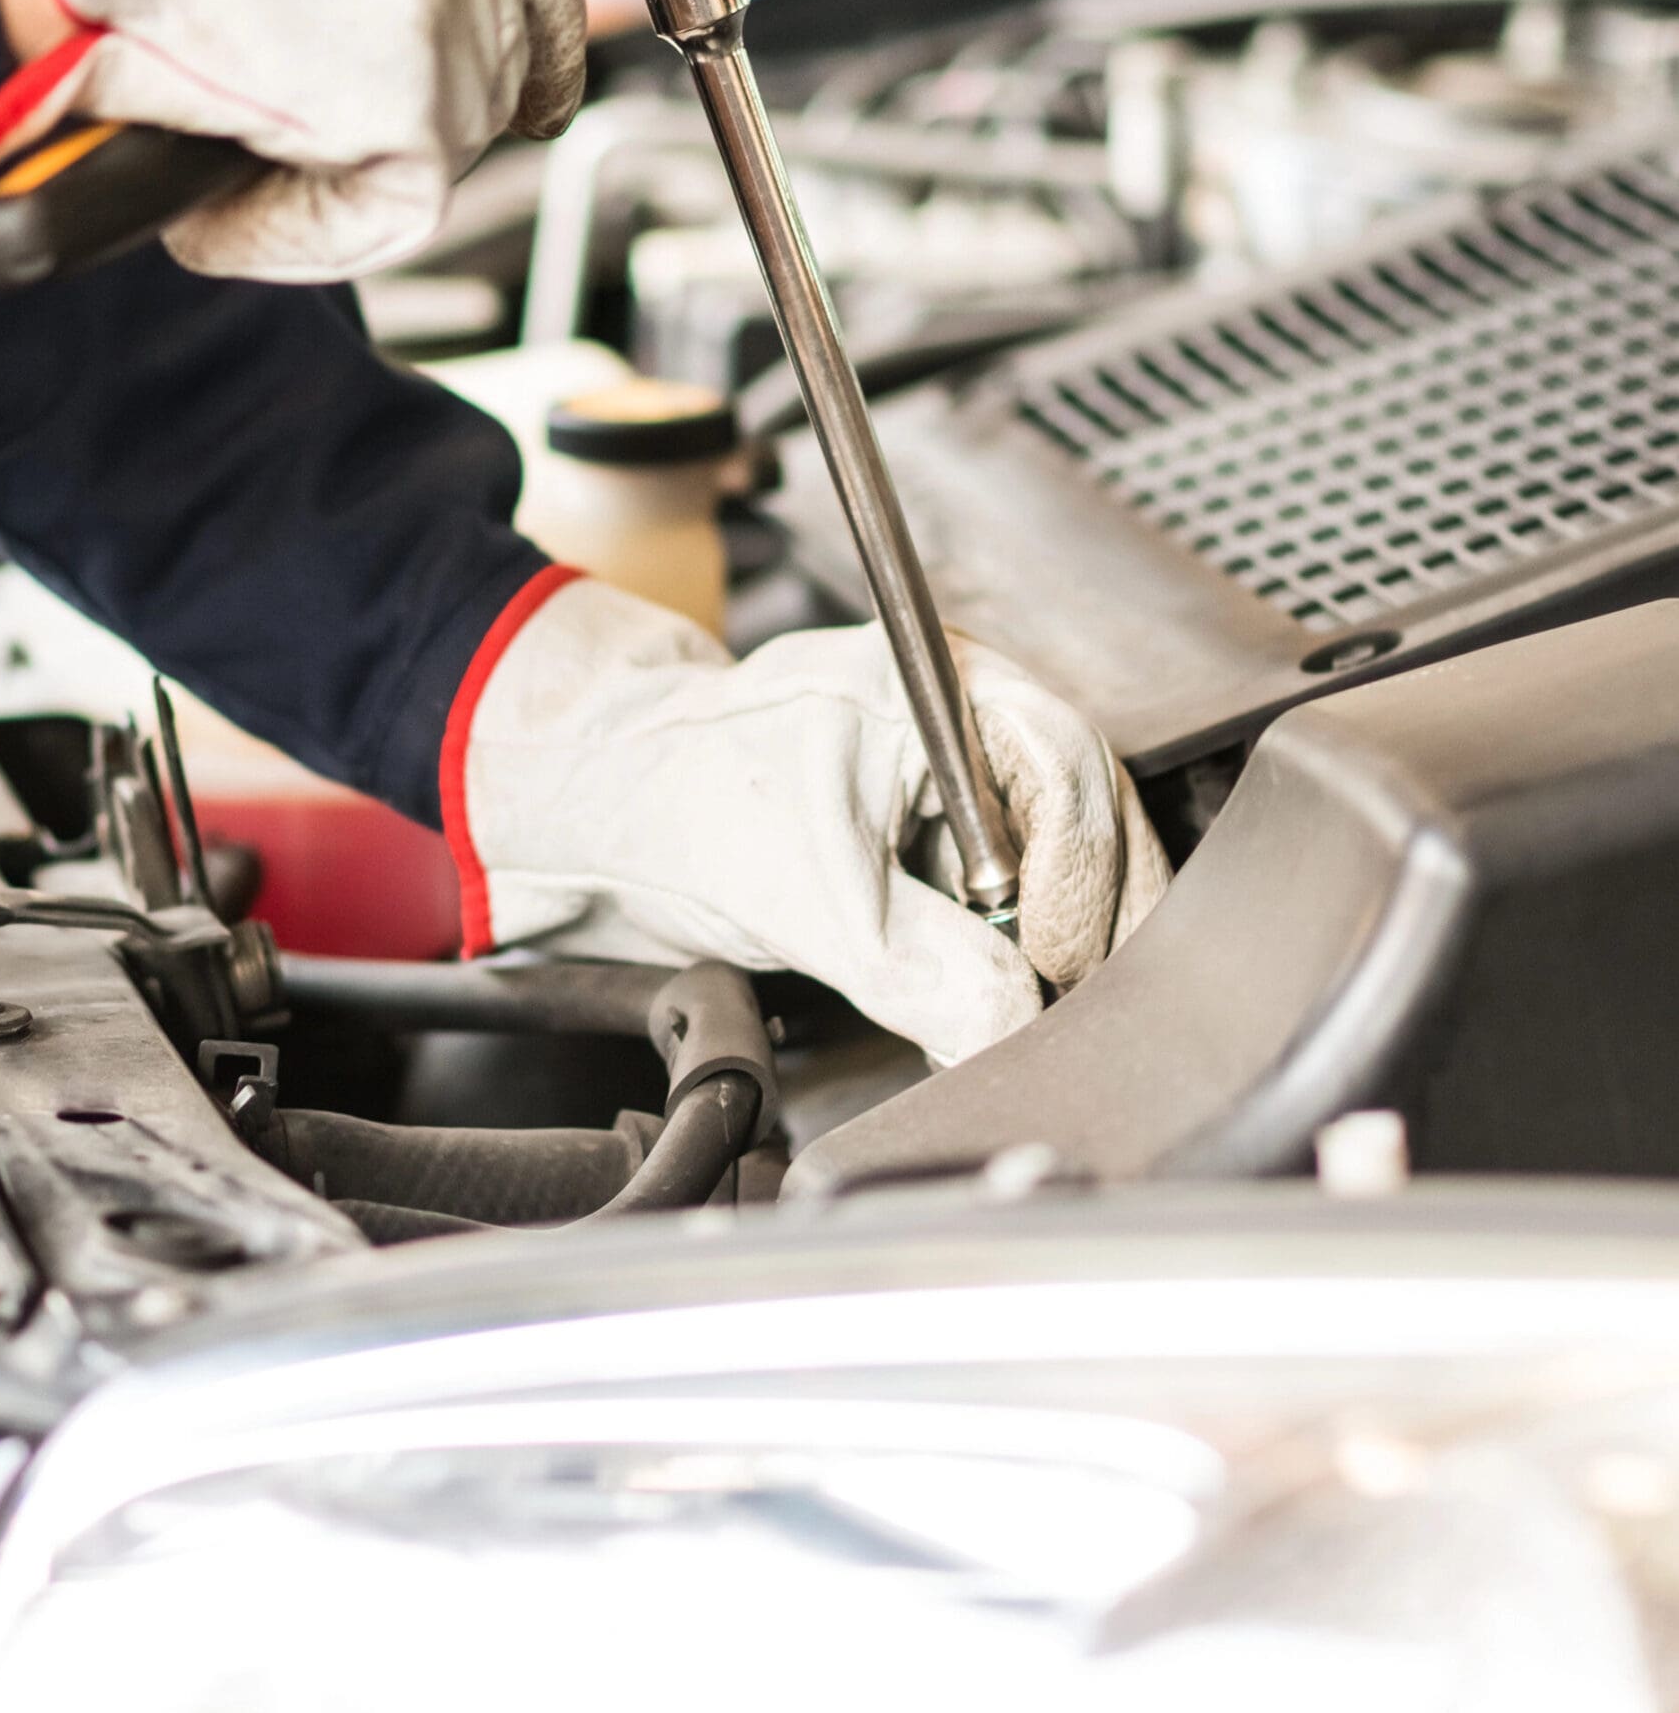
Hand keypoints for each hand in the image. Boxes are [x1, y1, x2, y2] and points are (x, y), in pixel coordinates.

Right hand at [0, 0, 587, 276]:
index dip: (536, 10)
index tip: (539, 82)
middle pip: (495, 45)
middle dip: (420, 103)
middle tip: (313, 130)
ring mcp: (446, 3)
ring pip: (446, 135)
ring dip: (339, 164)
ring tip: (228, 146)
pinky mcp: (417, 103)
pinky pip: (390, 207)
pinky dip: (298, 224)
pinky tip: (220, 202)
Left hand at [451, 577, 1170, 1068]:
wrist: (614, 812)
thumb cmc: (681, 803)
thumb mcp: (805, 901)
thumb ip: (918, 970)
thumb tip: (1014, 1028)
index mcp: (935, 684)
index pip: (1067, 769)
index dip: (1078, 878)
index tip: (1050, 966)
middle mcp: (970, 711)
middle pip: (1097, 809)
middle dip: (1097, 914)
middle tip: (1070, 1001)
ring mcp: (969, 768)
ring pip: (1077, 851)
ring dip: (1069, 935)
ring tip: (1036, 1001)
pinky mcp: (957, 827)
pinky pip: (1033, 884)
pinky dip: (1030, 944)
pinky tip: (1008, 986)